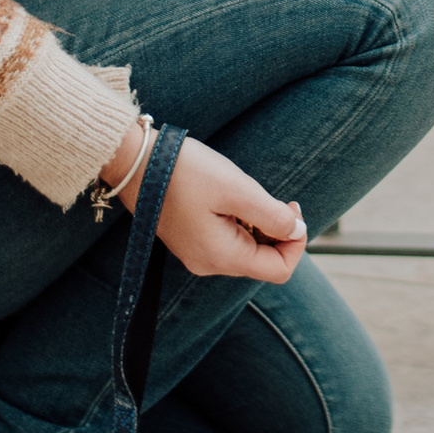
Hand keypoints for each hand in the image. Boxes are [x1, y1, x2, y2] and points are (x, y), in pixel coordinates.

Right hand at [116, 132, 306, 282]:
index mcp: (223, 256)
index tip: (292, 208)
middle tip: (278, 198)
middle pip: (264, 261)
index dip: (296, 243)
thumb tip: (298, 231)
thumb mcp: (237, 189)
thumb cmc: (186, 172)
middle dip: (278, 231)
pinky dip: (241, 223)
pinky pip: (228, 241)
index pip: (279, 269)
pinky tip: (231, 198)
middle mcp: (209, 264)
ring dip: (259, 225)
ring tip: (248, 194)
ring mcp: (197, 254)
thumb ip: (272, 215)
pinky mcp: (190, 241)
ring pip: (247, 250)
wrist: (135, 162)